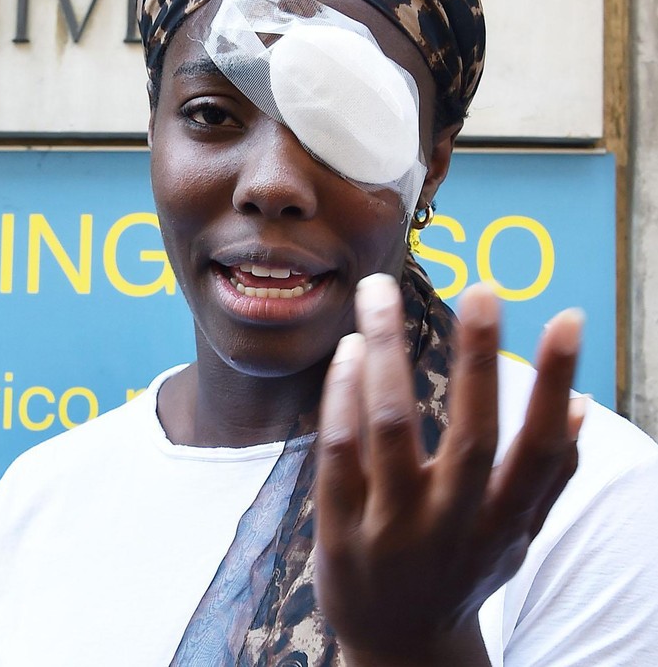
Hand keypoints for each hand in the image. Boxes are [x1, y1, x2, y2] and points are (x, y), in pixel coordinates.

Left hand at [314, 276, 585, 666]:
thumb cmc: (462, 570)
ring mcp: (391, 532)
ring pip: (390, 431)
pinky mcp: (338, 532)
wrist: (400, 649)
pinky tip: (345, 351)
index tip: (567, 318)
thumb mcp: (513, 535)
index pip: (541, 450)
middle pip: (471, 437)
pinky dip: (341, 398)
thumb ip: (549, 476)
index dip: (556, 384)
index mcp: (504, 524)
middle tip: (484, 287)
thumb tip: (581, 405)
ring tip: (377, 294)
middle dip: (479, 359)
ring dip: (384, 354)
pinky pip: (337, 455)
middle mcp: (452, 528)